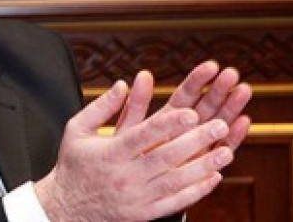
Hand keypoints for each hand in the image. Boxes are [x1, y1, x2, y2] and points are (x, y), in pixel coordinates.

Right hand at [35, 61, 251, 220]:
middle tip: (220, 125)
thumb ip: (101, 107)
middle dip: (195, 141)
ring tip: (226, 151)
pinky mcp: (143, 213)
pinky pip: (175, 202)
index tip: (191, 111)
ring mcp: (136, 197)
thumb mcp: (77, 129)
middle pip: (166, 157)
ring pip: (175, 181)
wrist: (66, 207)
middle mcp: (125, 175)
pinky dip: (196, 191)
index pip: (143, 135)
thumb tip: (122, 84)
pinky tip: (213, 177)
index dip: (168, 124)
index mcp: (110, 153)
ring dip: (203, 166)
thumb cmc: (74, 163)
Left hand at [117, 61, 251, 150]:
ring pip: (218, 122)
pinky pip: (223, 148)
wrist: (131, 190)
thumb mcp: (128, 129)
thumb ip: (136, 104)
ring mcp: (198, 145)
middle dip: (219, 89)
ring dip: (231, 107)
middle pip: (205, 105)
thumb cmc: (126, 159)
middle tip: (232, 73)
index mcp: (167, 118)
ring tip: (244, 90)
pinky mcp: (207, 163)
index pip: (185, 95)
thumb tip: (142, 74)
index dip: (198, 80)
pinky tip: (244, 121)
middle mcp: (186, 129)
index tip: (211, 65)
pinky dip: (234, 136)